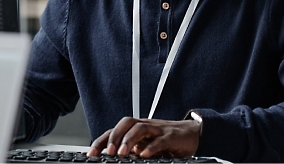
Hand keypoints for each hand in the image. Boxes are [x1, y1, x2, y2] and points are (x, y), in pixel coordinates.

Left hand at [86, 117, 200, 157]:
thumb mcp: (145, 146)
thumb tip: (113, 159)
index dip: (101, 141)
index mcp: (136, 129)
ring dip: (129, 140)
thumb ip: (131, 150)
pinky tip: (145, 155)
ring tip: (122, 153)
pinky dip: (152, 147)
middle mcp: (145, 126)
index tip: (91, 154)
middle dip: (114, 137)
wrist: (192, 133)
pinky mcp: (172, 137)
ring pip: (140, 128)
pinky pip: (160, 140)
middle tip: (107, 152)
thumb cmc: (166, 139)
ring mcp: (158, 130)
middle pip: (126, 124)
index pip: (115, 131)